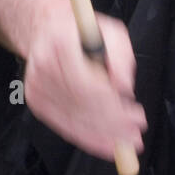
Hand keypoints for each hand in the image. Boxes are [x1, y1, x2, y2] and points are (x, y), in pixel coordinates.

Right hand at [22, 0, 146, 160]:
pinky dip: (87, 138)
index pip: (90, 86)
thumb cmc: (84, 31)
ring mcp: (37, 86)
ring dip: (102, 136)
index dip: (115, 107)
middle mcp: (44, 66)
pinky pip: (65, 126)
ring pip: (74, 120)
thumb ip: (121, 57)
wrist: (48, 29)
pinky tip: (105, 145)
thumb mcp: (112, 33)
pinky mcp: (37, 100)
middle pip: (83, 106)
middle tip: (136, 136)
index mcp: (61, 43)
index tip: (137, 116)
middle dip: (113, 126)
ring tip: (126, 144)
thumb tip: (125, 88)